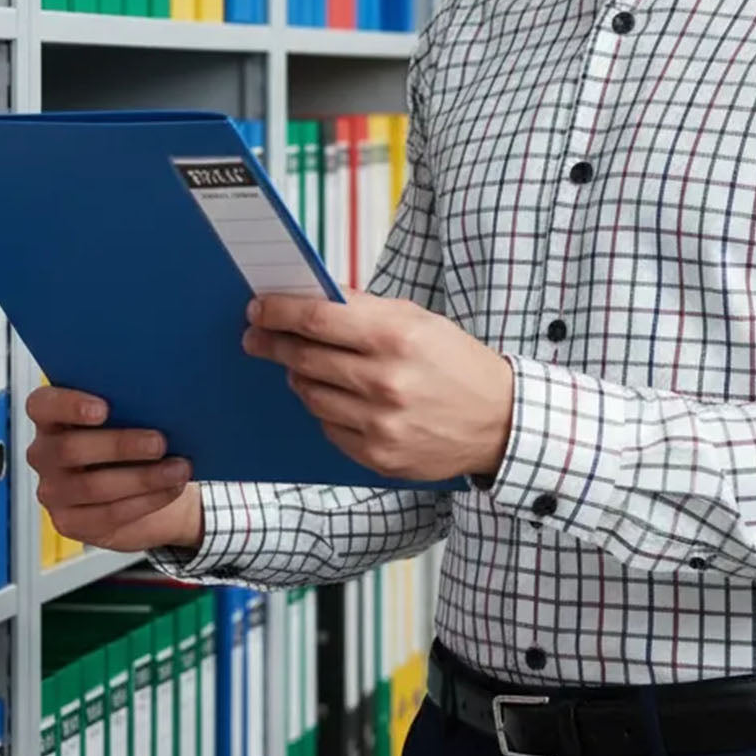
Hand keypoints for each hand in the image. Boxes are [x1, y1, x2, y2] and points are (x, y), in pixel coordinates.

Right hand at [26, 386, 203, 553]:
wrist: (144, 484)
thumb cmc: (134, 436)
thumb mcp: (130, 417)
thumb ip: (131, 407)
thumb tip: (160, 403)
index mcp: (52, 417)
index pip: (42, 405)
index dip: (69, 405)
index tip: (103, 409)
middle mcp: (44, 453)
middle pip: (70, 449)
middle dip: (120, 445)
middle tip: (159, 442)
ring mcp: (53, 491)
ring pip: (92, 486)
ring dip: (143, 478)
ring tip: (179, 469)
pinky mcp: (70, 522)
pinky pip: (108, 514)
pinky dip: (146, 501)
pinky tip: (171, 488)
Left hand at [243, 290, 514, 482]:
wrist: (499, 421)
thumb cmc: (455, 362)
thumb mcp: (418, 320)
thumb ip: (364, 310)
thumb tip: (308, 298)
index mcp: (397, 337)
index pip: (318, 318)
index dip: (279, 312)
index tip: (257, 308)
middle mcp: (385, 381)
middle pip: (304, 358)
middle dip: (273, 344)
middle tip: (256, 337)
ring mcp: (380, 424)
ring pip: (310, 394)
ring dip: (299, 376)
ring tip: (303, 366)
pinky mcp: (377, 457)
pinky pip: (328, 427)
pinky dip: (326, 409)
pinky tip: (339, 398)